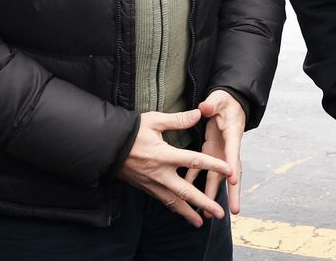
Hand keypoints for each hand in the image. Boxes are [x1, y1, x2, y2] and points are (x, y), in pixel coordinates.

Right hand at [117, 109, 231, 227]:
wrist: (106, 146)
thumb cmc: (131, 131)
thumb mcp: (154, 120)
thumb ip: (178, 120)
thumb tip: (198, 113)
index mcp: (165, 155)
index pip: (194, 161)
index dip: (213, 165)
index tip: (229, 170)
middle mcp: (160, 173)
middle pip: (186, 192)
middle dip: (204, 203)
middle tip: (219, 213)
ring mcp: (152, 183)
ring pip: (174, 202)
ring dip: (188, 213)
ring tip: (202, 223)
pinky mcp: (146, 188)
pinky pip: (163, 201)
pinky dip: (174, 208)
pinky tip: (182, 213)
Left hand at [195, 90, 246, 215]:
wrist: (229, 104)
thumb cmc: (225, 102)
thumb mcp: (219, 99)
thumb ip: (212, 104)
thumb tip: (205, 108)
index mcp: (232, 136)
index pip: (233, 153)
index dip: (233, 167)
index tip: (233, 182)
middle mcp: (228, 149)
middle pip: (231, 173)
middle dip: (233, 193)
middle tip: (234, 210)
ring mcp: (220, 153)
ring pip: (217, 177)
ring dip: (213, 194)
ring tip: (208, 213)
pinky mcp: (211, 153)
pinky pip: (203, 171)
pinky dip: (196, 182)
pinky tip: (189, 195)